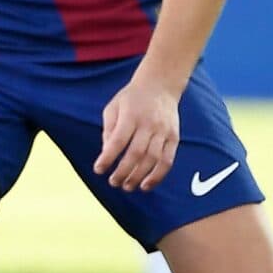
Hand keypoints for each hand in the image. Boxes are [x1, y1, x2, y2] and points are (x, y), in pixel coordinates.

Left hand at [94, 72, 180, 191]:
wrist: (160, 85)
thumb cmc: (131, 99)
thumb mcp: (113, 108)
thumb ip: (108, 130)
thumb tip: (106, 154)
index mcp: (130, 115)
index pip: (118, 140)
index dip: (108, 157)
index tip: (98, 169)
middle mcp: (149, 124)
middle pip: (136, 153)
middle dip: (124, 172)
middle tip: (113, 183)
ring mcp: (164, 131)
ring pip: (153, 159)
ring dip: (140, 177)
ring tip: (127, 187)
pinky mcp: (174, 137)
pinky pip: (168, 160)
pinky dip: (158, 175)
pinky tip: (147, 185)